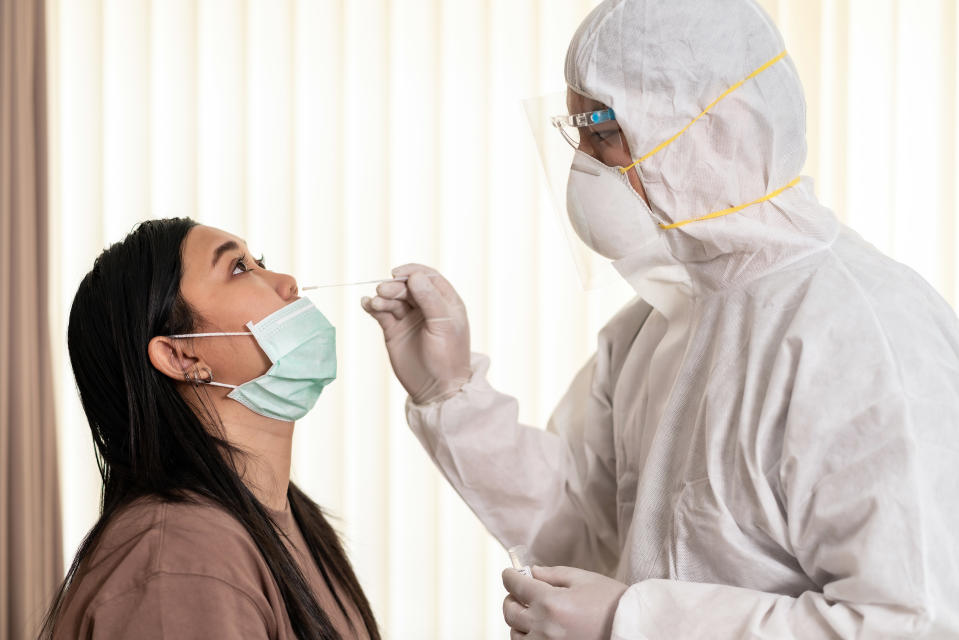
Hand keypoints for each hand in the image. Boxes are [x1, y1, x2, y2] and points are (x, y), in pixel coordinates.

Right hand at [361, 264, 470, 403]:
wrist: (437, 390)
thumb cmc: (448, 357)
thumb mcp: (444, 326)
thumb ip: (431, 300)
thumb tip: (415, 276)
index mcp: (445, 302)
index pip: (428, 278)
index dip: (412, 272)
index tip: (397, 274)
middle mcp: (427, 307)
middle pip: (408, 287)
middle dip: (394, 286)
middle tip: (383, 291)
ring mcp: (409, 318)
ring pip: (393, 299)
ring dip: (383, 297)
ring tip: (376, 303)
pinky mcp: (394, 330)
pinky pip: (382, 312)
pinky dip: (373, 306)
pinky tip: (367, 304)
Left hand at [502, 565, 627, 639]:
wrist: (632, 629)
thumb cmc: (612, 603)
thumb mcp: (584, 579)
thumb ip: (554, 574)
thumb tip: (532, 572)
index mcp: (551, 602)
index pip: (516, 585)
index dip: (509, 576)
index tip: (509, 572)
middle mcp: (544, 626)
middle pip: (510, 610)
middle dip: (511, 597)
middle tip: (518, 591)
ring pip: (515, 634)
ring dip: (517, 620)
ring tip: (529, 612)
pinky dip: (526, 638)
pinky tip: (537, 629)